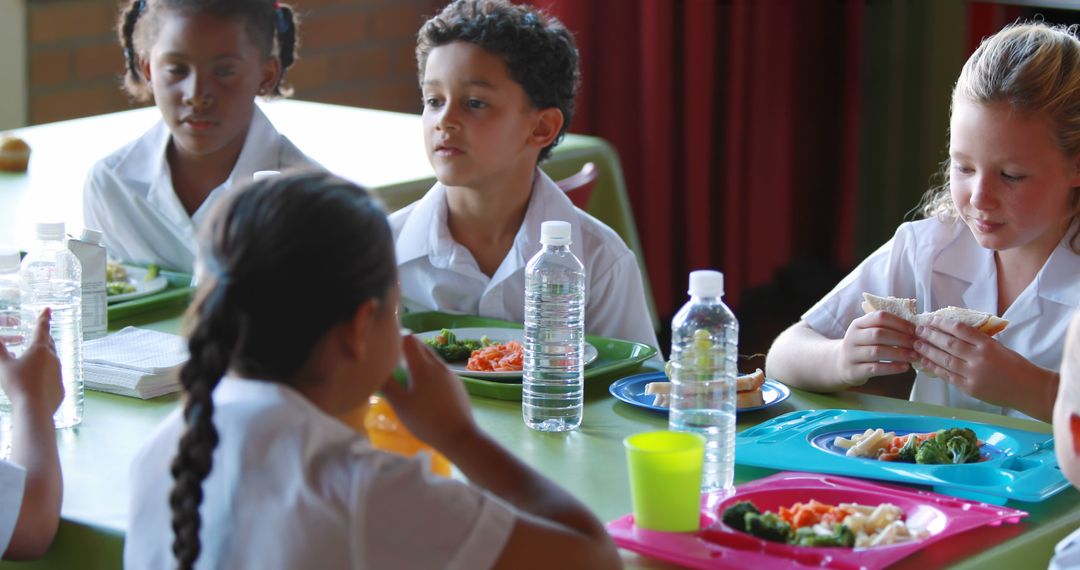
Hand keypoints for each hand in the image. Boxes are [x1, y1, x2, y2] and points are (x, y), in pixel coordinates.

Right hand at [0, 309, 62, 415]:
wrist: (35, 408)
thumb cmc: (18, 384)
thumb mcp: (4, 365)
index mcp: (39, 349)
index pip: (42, 329)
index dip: (44, 318)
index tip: (48, 309)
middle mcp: (53, 358)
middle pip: (49, 344)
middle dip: (45, 338)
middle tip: (41, 334)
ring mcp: (59, 372)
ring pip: (53, 360)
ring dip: (46, 356)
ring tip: (37, 357)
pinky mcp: (60, 387)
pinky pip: (54, 376)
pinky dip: (47, 374)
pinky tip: (39, 380)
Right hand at [380, 335, 476, 450]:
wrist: (460, 436)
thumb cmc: (426, 421)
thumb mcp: (400, 404)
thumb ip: (387, 384)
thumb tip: (376, 369)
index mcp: (423, 367)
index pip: (409, 339)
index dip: (396, 337)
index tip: (385, 345)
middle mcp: (439, 365)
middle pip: (421, 345)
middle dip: (406, 347)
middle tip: (392, 358)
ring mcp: (450, 374)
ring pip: (432, 357)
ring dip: (418, 358)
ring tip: (406, 372)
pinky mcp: (457, 384)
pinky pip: (440, 369)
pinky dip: (428, 370)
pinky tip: (423, 386)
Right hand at [835, 311, 917, 385]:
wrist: (841, 364)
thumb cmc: (863, 346)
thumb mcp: (867, 332)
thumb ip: (885, 328)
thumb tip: (916, 328)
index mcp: (858, 324)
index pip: (879, 317)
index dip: (899, 322)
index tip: (914, 330)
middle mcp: (852, 337)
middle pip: (878, 334)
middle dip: (901, 338)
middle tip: (916, 344)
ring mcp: (851, 354)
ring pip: (877, 352)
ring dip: (899, 354)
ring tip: (914, 356)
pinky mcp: (854, 371)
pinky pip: (875, 369)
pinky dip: (892, 368)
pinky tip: (905, 367)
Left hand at [914, 317, 1038, 409]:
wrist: (1028, 389)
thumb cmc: (1014, 365)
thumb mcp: (998, 346)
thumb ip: (977, 341)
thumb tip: (952, 332)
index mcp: (987, 344)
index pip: (960, 330)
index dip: (943, 324)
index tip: (932, 319)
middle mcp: (978, 358)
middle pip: (949, 344)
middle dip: (931, 335)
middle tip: (919, 330)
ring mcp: (973, 374)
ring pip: (944, 359)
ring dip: (928, 351)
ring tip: (917, 344)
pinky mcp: (969, 387)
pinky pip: (947, 375)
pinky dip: (934, 367)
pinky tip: (924, 361)